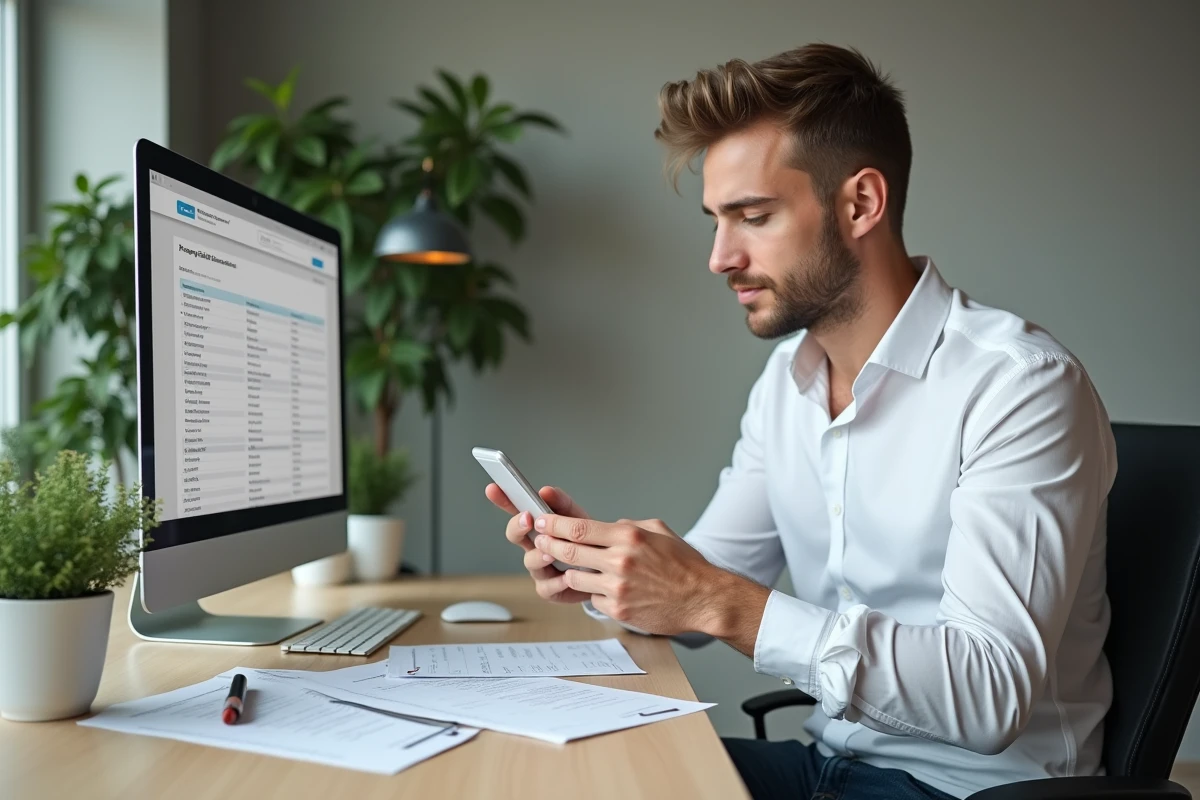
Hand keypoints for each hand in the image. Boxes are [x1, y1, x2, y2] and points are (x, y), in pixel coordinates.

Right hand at [484, 483, 591, 603]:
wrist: (604, 573)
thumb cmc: (588, 544)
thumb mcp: (578, 520)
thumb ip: (562, 504)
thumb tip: (545, 491)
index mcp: (539, 527)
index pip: (516, 510)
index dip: (503, 499)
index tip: (493, 488)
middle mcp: (534, 547)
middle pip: (514, 535)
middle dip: (517, 526)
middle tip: (527, 519)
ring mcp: (539, 569)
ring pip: (530, 561)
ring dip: (539, 555)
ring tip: (551, 552)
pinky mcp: (549, 590)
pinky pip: (546, 587)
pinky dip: (556, 582)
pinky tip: (566, 577)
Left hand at [529, 515, 725, 634]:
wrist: (703, 598)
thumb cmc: (684, 564)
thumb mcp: (658, 531)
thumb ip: (628, 526)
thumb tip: (606, 527)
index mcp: (629, 536)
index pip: (579, 528)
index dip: (554, 525)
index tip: (542, 522)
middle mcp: (620, 560)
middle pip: (568, 551)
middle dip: (548, 545)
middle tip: (539, 541)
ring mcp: (617, 587)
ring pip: (574, 577)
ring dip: (570, 571)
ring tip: (573, 567)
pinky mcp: (618, 609)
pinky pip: (592, 598)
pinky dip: (594, 593)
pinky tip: (606, 589)